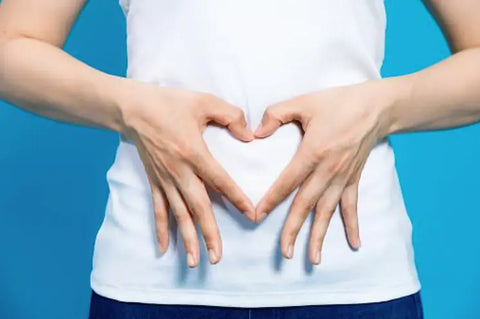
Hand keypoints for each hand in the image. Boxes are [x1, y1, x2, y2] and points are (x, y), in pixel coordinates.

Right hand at [120, 80, 255, 267]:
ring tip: (195, 261)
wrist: (133, 108)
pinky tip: (164, 248)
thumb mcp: (204, 101)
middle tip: (217, 257)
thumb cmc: (170, 103)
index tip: (251, 215)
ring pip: (178, 214)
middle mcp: (179, 171)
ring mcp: (165, 179)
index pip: (220, 181)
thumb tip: (249, 136)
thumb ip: (231, 116)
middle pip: (198, 207)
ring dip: (187, 239)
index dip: (237, 198)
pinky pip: (158, 209)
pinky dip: (161, 229)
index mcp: (194, 152)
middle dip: (209, 233)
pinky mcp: (154, 181)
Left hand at [254, 80, 392, 264]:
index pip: (287, 182)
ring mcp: (343, 177)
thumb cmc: (338, 102)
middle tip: (284, 253)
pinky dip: (352, 225)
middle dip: (293, 230)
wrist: (376, 107)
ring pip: (328, 211)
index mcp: (313, 152)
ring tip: (313, 259)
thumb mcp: (304, 102)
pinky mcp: (354, 179)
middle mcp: (328, 170)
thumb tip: (255, 133)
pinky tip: (354, 244)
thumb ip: (276, 114)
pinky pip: (352, 206)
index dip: (271, 200)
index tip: (257, 216)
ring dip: (320, 235)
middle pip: (306, 204)